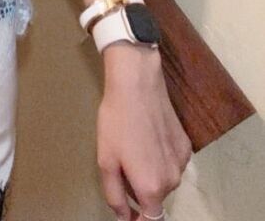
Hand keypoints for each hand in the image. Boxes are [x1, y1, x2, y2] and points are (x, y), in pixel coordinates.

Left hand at [96, 44, 192, 220]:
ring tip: (133, 147)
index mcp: (151, 188)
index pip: (151, 220)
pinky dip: (160, 159)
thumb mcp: (105, 161)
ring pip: (164, 180)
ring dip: (150, 174)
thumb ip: (115, 195)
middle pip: (155, 199)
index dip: (138, 220)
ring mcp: (182, 163)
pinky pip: (171, 163)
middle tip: (121, 164)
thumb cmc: (116, 121)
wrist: (137, 85)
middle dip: (139, 191)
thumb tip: (124, 217)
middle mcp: (172, 180)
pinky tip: (147, 137)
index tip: (128, 213)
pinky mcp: (186, 146)